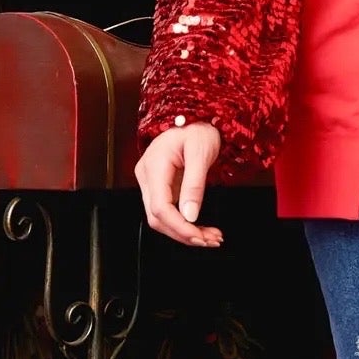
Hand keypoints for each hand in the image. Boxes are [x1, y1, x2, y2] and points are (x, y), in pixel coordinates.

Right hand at [134, 124, 224, 247]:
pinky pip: (168, 211)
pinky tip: (201, 229)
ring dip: (185, 232)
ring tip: (211, 238)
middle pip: (157, 217)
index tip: (200, 236)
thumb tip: (190, 216)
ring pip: (161, 218)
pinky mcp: (159, 188)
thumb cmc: (198, 129)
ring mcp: (151, 183)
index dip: (179, 226)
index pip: (160, 207)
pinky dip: (184, 223)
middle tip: (211, 240)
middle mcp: (146, 176)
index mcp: (154, 166)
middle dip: (183, 233)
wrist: (194, 118)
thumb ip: (195, 184)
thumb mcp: (201, 152)